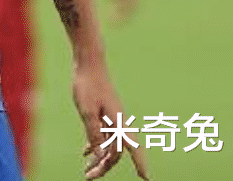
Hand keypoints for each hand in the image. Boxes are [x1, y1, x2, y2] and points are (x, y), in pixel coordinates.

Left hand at [73, 64, 149, 179]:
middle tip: (89, 177)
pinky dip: (94, 145)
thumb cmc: (88, 85)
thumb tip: (100, 154)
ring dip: (98, 158)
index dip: (140, 163)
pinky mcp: (103, 113)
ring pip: (108, 144)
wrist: (89, 63)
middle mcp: (118, 122)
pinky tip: (85, 154)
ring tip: (87, 172)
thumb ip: (94, 133)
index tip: (146, 178)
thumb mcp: (87, 111)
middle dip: (104, 166)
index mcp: (118, 122)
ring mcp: (111, 118)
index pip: (131, 148)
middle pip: (115, 151)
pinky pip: (101, 135)